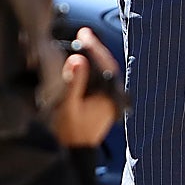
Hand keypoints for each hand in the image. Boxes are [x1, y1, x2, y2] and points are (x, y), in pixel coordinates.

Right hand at [50, 27, 120, 147]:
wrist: (75, 150)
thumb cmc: (72, 130)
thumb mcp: (70, 105)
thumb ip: (75, 82)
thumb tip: (78, 60)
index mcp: (111, 95)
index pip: (107, 65)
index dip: (95, 48)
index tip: (85, 34)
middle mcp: (115, 96)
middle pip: (108, 66)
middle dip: (96, 49)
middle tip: (84, 34)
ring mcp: (111, 99)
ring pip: (105, 72)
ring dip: (95, 58)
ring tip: (84, 42)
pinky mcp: (105, 102)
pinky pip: (102, 80)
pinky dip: (94, 69)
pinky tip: (85, 63)